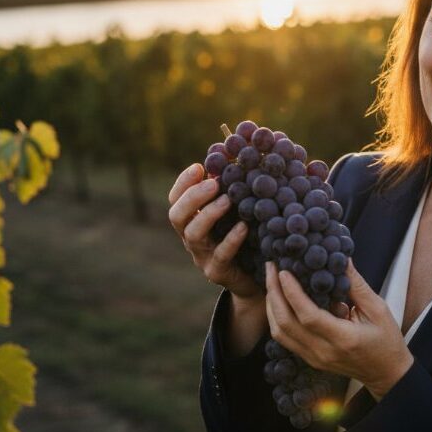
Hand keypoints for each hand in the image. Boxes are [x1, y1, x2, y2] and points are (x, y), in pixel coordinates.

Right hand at [168, 163, 262, 300]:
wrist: (256, 276)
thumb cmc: (246, 236)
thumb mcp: (237, 211)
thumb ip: (232, 188)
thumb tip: (236, 154)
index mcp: (192, 220)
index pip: (176, 199)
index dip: (183, 182)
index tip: (199, 166)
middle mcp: (191, 237)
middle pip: (177, 215)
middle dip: (192, 197)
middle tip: (213, 183)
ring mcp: (201, 256)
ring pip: (194, 235)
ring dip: (209, 214)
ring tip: (227, 200)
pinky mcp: (217, 273)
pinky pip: (220, 256)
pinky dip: (231, 239)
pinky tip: (243, 226)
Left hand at [265, 259, 413, 399]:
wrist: (386, 373)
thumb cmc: (386, 340)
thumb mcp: (378, 309)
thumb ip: (357, 285)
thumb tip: (341, 258)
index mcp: (343, 338)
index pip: (308, 316)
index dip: (292, 293)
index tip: (283, 271)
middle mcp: (324, 351)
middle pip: (285, 324)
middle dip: (273, 294)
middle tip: (271, 268)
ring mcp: (314, 358)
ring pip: (279, 333)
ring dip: (271, 306)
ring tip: (271, 282)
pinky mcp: (310, 359)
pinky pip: (285, 339)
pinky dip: (277, 318)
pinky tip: (278, 300)